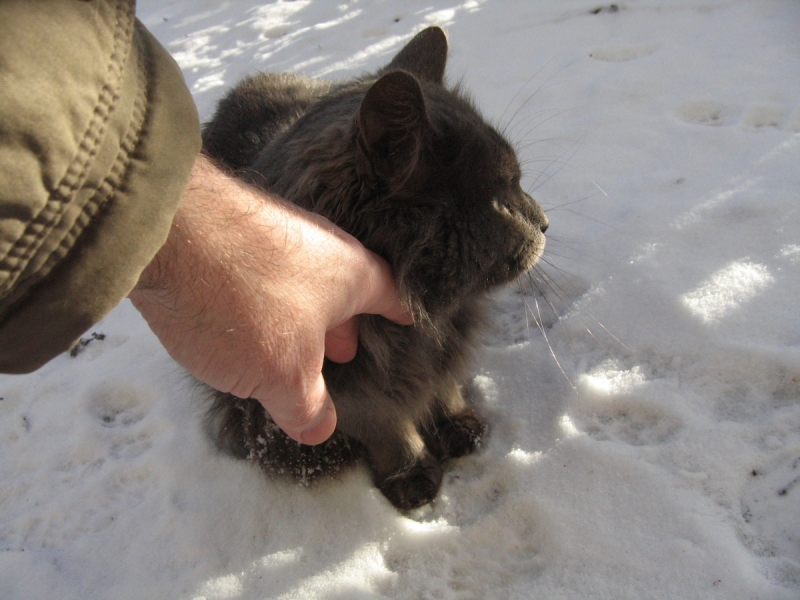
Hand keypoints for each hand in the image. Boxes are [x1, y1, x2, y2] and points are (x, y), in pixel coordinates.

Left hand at [129, 154, 411, 443]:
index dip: (399, 315)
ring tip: (290, 344)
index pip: (389, 295)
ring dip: (298, 314)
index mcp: (350, 273)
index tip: (408, 323)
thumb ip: (307, 406)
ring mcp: (270, 231)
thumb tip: (321, 429)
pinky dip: (259, 302)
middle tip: (342, 352)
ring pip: (297, 280)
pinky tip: (238, 324)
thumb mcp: (285, 374)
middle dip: (342, 322)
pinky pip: (256, 273)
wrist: (165, 232)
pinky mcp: (225, 232)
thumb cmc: (244, 300)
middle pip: (342, 287)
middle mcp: (317, 244)